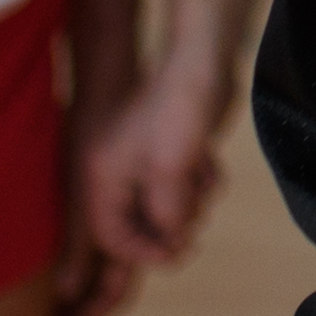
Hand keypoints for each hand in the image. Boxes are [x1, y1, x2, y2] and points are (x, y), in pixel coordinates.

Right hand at [74, 51, 233, 276]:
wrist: (205, 62)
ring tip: (202, 184)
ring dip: (191, 205)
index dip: (143, 252)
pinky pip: (186, 189)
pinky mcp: (172, 155)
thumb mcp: (170, 172)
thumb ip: (167, 214)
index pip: (111, 236)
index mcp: (104, 177)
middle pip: (141, 227)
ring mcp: (145, 164)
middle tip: (195, 228)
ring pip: (168, 210)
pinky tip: (210, 167)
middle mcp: (119, 173)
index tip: (177, 253)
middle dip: (171, 228)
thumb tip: (173, 243)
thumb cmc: (181, 110)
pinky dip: (202, 185)